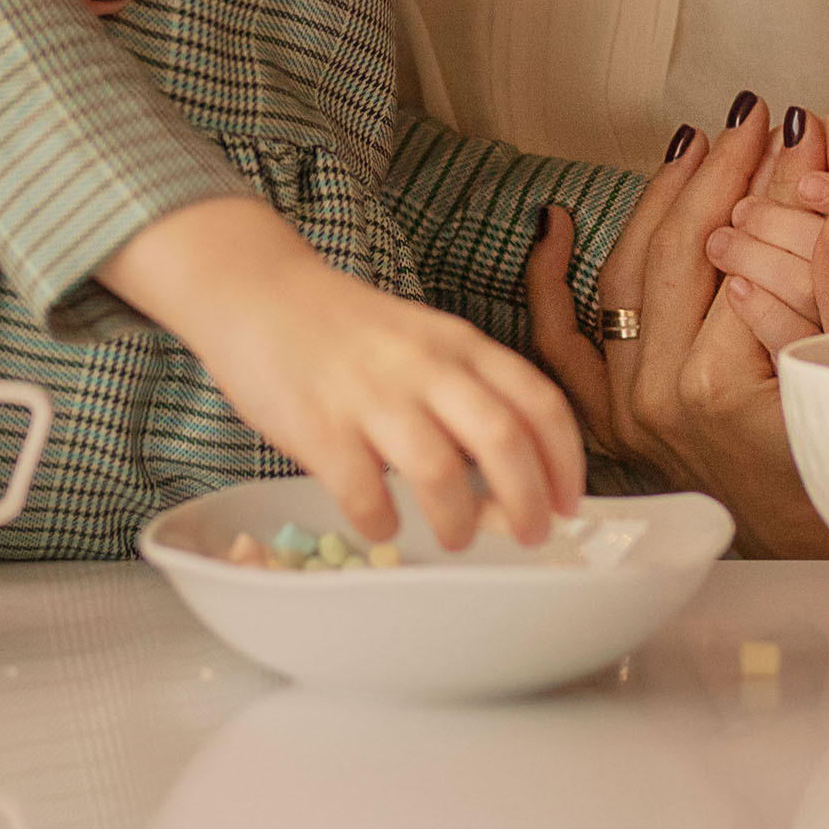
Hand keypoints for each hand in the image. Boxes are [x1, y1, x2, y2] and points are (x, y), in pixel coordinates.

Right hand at [103, 198, 584, 548]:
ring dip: (460, 520)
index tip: (569, 502)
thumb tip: (510, 483)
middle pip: (502, 438)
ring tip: (457, 536)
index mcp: (458, 343)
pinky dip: (382, 521)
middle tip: (530, 535)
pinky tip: (383, 521)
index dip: (565, 460)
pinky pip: (364, 493)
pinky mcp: (319, 425)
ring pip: (440, 471)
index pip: (538, 401)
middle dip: (527, 500)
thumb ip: (464, 397)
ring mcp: (370, 394)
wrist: (259, 292)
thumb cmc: (348, 331)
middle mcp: (424, 365)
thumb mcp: (422, 344)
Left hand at [523, 99, 828, 557]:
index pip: (748, 252)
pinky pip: (563, 335)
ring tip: (703, 143)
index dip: (786, 183)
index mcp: (717, 388)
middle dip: (729, 171)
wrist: (817, 542)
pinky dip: (550, 274)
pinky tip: (556, 220)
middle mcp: (657, 395)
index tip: (811, 131)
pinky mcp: (609, 415)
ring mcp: (625, 406)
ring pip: (629, 271)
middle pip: (684, 248)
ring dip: (664, 197)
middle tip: (760, 119)